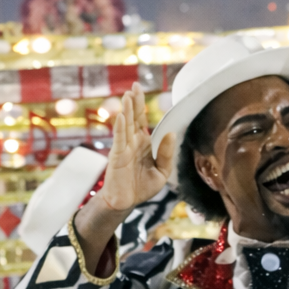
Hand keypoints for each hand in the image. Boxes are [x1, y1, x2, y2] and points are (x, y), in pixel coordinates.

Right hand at [97, 85, 175, 212]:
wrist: (126, 203)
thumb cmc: (142, 187)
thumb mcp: (162, 171)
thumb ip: (167, 153)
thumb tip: (171, 133)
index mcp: (143, 143)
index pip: (141, 119)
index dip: (140, 104)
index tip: (138, 88)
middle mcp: (133, 142)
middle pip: (133, 118)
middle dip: (133, 102)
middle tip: (134, 85)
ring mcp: (124, 148)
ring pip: (125, 126)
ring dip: (126, 111)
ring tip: (127, 96)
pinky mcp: (117, 157)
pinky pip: (119, 140)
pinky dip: (119, 128)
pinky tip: (121, 116)